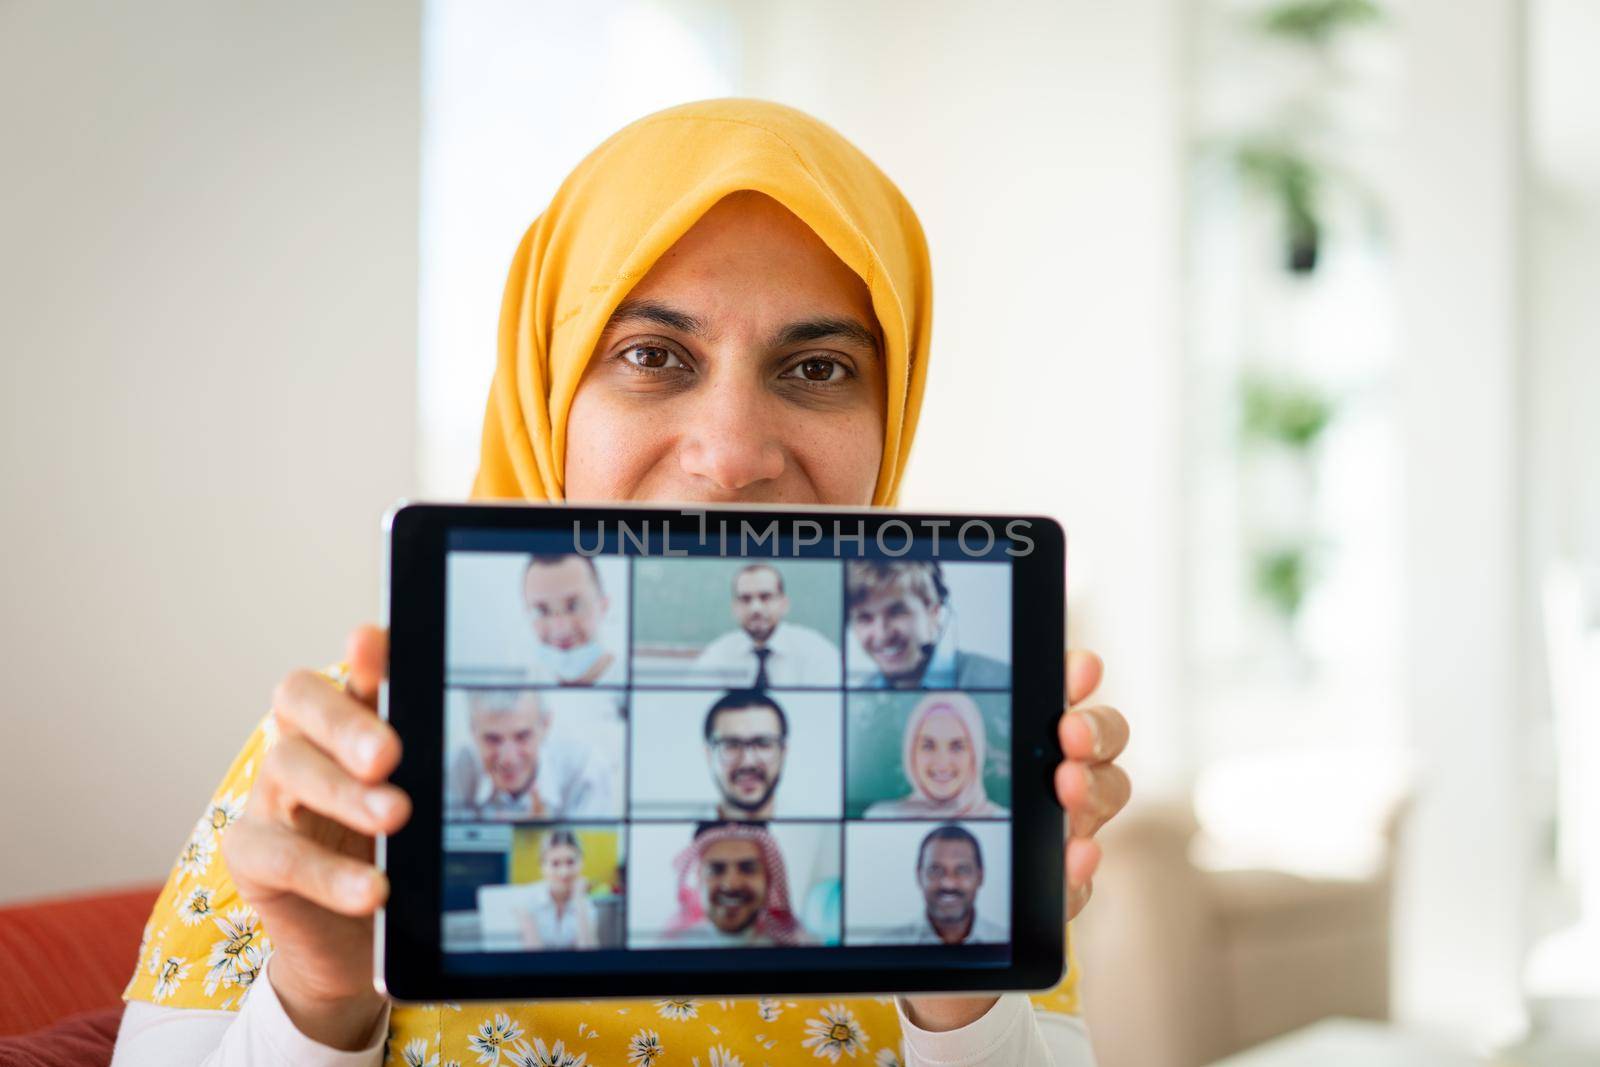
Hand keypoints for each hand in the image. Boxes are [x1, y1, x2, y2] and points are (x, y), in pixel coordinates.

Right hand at [222, 625, 410, 1050]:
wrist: (358, 938)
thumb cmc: (402, 852)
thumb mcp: (432, 804)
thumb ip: (442, 764)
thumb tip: (487, 739)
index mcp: (353, 718)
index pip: (351, 670)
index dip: (363, 655)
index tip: (372, 643)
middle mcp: (304, 741)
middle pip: (302, 700)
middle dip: (345, 722)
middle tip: (388, 753)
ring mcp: (269, 794)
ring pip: (289, 766)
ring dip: (344, 792)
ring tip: (396, 817)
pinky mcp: (250, 852)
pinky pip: (280, 855)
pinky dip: (328, 874)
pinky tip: (372, 890)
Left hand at [901, 648, 1129, 1032]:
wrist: (947, 927)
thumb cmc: (949, 840)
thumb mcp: (940, 795)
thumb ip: (951, 762)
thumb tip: (935, 732)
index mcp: (1035, 747)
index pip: (1070, 698)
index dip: (1080, 677)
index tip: (1079, 667)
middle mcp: (1065, 782)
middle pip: (1106, 740)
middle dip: (1095, 730)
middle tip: (1069, 736)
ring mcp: (1073, 832)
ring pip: (1109, 794)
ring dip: (1095, 788)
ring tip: (1067, 791)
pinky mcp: (1067, 888)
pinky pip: (1084, 874)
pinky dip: (1082, 864)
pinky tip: (1074, 856)